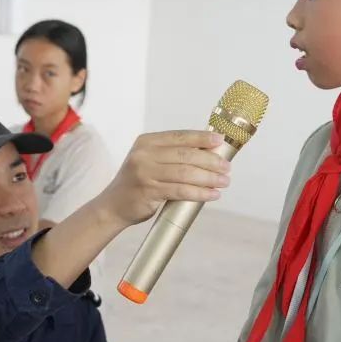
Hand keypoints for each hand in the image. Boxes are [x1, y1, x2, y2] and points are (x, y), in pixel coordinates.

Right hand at [96, 131, 230, 226]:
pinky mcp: (148, 191)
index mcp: (146, 142)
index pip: (180, 136)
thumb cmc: (138, 183)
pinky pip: (181, 191)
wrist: (113, 205)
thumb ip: (171, 154)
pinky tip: (212, 194)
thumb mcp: (149, 161)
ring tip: (224, 182)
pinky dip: (200, 193)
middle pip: (186, 154)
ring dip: (209, 178)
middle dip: (211, 161)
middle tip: (226, 167)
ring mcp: (145, 172)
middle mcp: (144, 154)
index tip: (220, 140)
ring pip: (186, 173)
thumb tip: (208, 153)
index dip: (202, 137)